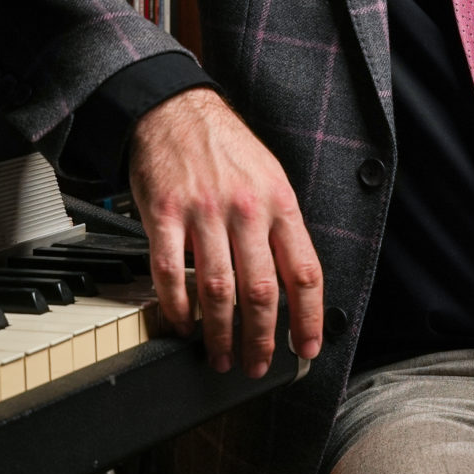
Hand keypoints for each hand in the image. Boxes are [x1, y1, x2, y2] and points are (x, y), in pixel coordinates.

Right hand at [128, 88, 324, 377]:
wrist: (176, 109)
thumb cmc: (226, 149)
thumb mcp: (271, 179)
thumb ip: (281, 229)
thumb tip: (293, 288)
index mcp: (280, 203)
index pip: (305, 272)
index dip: (309, 318)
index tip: (307, 348)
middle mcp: (247, 210)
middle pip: (261, 292)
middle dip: (261, 339)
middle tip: (256, 364)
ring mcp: (204, 213)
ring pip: (218, 291)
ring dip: (219, 334)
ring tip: (219, 356)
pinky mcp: (165, 214)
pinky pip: (169, 273)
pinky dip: (176, 308)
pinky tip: (181, 325)